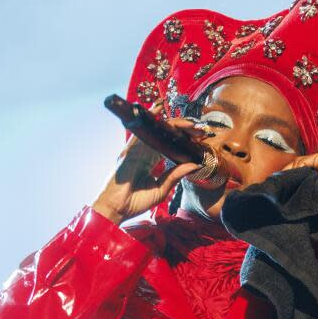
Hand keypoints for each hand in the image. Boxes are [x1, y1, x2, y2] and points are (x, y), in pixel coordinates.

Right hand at [92, 99, 209, 224]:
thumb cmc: (135, 202)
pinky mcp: (129, 150)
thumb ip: (175, 175)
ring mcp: (136, 150)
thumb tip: (194, 165)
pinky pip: (141, 131)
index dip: (184, 140)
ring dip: (174, 124)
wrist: (117, 209)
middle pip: (165, 135)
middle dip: (183, 130)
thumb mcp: (161, 189)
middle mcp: (143, 152)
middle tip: (200, 129)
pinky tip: (159, 108)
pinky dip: (149, 118)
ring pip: (156, 131)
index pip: (169, 145)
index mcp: (150, 161)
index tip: (199, 138)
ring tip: (190, 123)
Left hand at [282, 150, 317, 205]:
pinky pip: (304, 161)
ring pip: (302, 160)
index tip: (286, 175)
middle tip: (283, 176)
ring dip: (293, 170)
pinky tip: (296, 178)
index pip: (310, 161)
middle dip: (293, 168)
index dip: (297, 168)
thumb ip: (311, 174)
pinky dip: (297, 169)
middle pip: (305, 159)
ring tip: (288, 179)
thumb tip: (293, 171)